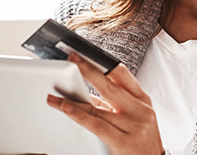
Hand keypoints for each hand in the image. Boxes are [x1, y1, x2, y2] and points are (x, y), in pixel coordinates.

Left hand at [48, 52, 163, 154]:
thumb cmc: (142, 142)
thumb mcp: (134, 118)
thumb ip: (113, 105)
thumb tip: (86, 94)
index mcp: (143, 100)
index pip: (122, 74)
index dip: (102, 62)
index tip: (84, 54)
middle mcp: (140, 110)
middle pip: (109, 85)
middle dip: (87, 70)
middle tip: (71, 58)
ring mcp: (134, 126)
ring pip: (97, 108)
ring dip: (71, 99)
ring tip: (52, 94)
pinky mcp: (124, 141)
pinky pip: (95, 125)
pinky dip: (77, 115)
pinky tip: (64, 108)